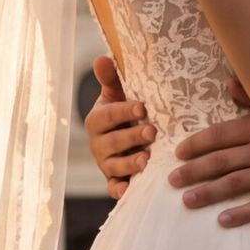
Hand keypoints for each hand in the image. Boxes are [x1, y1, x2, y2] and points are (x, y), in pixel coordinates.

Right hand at [83, 55, 150, 197]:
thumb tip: (102, 58)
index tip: (142, 107)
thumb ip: (110, 78)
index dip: (123, 112)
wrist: (128, 137)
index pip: (107, 116)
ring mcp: (106, 164)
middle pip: (112, 142)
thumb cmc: (126, 111)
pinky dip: (120, 190)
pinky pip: (114, 188)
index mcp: (97, 120)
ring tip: (147, 159)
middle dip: (131, 137)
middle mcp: (98, 144)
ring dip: (130, 164)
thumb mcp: (118, 94)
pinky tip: (130, 191)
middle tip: (152, 132)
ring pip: (114, 166)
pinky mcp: (114, 181)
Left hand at [167, 81, 249, 227]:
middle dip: (193, 171)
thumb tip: (229, 83)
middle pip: (221, 161)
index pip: (220, 135)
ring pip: (235, 184)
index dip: (197, 144)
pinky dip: (241, 213)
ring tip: (187, 201)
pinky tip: (223, 220)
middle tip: (172, 180)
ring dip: (208, 192)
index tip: (179, 152)